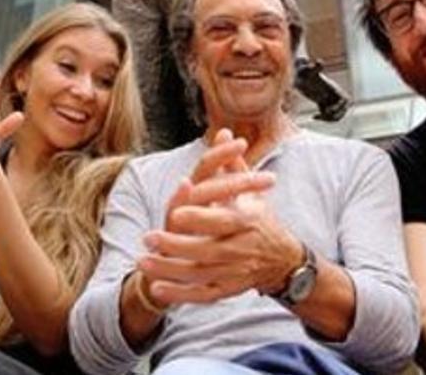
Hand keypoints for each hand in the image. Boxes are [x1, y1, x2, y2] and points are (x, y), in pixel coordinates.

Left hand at [137, 129, 282, 305]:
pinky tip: (157, 289)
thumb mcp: (251, 192)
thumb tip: (224, 131)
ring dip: (169, 270)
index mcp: (248, 221)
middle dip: (177, 245)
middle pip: (207, 250)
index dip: (200, 218)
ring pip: (199, 274)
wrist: (283, 261)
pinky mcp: (227, 290)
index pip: (222, 220)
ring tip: (143, 262)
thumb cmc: (260, 221)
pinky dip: (180, 294)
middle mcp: (242, 248)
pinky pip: (202, 295)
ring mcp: (234, 272)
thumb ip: (231, 164)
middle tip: (148, 238)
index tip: (176, 214)